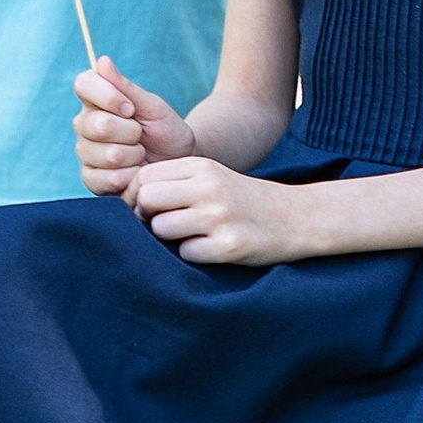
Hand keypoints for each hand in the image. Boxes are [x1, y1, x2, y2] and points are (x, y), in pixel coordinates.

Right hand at [73, 55, 195, 196]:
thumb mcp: (153, 107)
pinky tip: (135, 172)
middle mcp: (84, 125)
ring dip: (134, 156)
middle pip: (99, 124)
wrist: (178, 164)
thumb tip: (101, 61)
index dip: (109, 96)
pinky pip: (105, 179)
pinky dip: (130, 176)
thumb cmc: (165, 132)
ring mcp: (86, 153)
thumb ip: (126, 87)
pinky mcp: (91, 179)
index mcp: (95, 101)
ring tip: (140, 154)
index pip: (84, 84)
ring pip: (108, 154)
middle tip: (141, 135)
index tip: (131, 108)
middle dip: (132, 132)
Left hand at [129, 155, 300, 266]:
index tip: (150, 208)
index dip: (137, 195)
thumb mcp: (212, 178)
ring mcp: (220, 217)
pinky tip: (211, 248)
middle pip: (147, 200)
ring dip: (169, 238)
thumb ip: (173, 182)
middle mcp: (210, 188)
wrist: (298, 218)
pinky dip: (193, 254)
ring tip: (191, 235)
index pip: (145, 177)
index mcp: (202, 167)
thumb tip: (125, 202)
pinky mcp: (229, 246)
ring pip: (161, 229)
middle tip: (165, 223)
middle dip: (147, 216)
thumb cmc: (244, 200)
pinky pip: (186, 253)